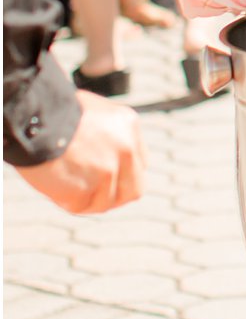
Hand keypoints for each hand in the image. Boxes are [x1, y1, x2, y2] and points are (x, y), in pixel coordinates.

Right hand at [22, 91, 145, 213]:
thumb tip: (108, 157)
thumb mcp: (93, 112)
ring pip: (106, 203)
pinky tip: (56, 189)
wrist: (31, 117)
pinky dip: (67, 202)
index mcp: (129, 126)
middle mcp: (125, 149)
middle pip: (134, 190)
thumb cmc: (54, 111)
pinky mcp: (85, 189)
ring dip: (89, 201)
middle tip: (94, 198)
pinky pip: (81, 206)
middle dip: (115, 197)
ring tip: (67, 189)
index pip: (140, 164)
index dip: (124, 176)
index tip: (109, 180)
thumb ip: (109, 134)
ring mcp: (107, 171)